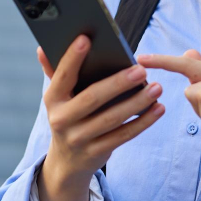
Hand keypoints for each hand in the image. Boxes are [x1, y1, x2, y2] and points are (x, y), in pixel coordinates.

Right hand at [36, 35, 165, 200]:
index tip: (86, 38)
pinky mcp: (96, 153)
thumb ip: (56, 73)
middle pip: (92, 98)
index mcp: (52, 99)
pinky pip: (123, 136)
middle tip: (141, 70)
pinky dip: (143, 122)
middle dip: (118, 83)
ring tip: (157, 88)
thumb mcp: (59, 98)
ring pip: (112, 119)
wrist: (67, 162)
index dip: (72, 57)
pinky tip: (158, 109)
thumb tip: (42, 47)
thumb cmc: (69, 117)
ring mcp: (78, 139)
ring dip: (137, 103)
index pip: (62, 76)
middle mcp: (61, 120)